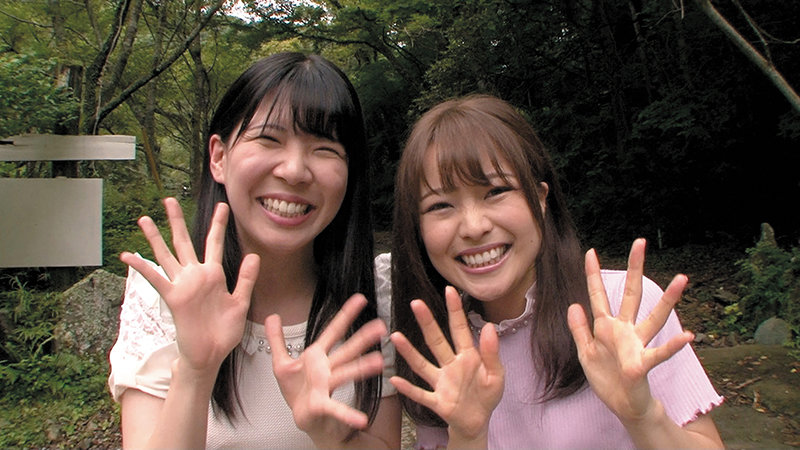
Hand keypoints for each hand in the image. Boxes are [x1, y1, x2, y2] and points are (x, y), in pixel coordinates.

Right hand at [120, 198, 259, 374]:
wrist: (210, 354)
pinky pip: (156, 279)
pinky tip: (128, 256)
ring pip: (166, 255)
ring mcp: (182, 285)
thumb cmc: (224, 331)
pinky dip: (142, 268)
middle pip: (184, 242)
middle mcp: (195, 276)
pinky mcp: (173, 298)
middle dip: (177, 221)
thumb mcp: (240, 302)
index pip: (214, 243)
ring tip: (145, 219)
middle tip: (170, 199)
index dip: (218, 224)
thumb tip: (254, 255)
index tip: (223, 205)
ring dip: (155, 238)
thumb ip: (246, 279)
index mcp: (214, 275)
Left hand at [265, 294, 386, 444]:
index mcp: (317, 356)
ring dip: (363, 368)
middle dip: (363, 338)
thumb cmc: (297, 391)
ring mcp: (326, 386)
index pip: (333, 331)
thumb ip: (277, 339)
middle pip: (347, 350)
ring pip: (346, 372)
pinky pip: (336, 409)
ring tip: (379, 362)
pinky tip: (362, 419)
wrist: (301, 418)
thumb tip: (272, 316)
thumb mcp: (282, 363)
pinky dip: (349, 414)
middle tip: (380, 327)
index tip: (360, 299)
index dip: (345, 314)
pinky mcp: (322, 405)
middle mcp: (326, 369)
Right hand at [390, 286, 503, 442]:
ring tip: (396, 336)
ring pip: (422, 365)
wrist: (478, 423)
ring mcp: (441, 383)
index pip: (459, 329)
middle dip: (427, 322)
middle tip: (416, 303)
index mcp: (467, 357)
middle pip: (436, 341)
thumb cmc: (486, 395)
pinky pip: (420, 394)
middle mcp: (450, 366)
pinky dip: (408, 388)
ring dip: (409, 352)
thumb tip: (489, 326)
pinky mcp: (437, 401)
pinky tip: (395, 380)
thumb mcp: (497, 375)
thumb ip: (492, 353)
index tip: (449, 290)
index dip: (455, 310)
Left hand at [567, 238, 692, 422]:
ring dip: (668, 299)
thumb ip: (579, 329)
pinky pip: (660, 352)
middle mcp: (625, 330)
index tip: (590, 251)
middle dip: (635, 269)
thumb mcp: (585, 352)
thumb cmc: (606, 378)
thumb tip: (574, 304)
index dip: (593, 274)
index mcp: (606, 327)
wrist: (622, 405)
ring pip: (654, 317)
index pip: (598, 295)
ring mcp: (636, 345)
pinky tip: (688, 336)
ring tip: (682, 279)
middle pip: (631, 294)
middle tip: (640, 243)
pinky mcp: (643, 364)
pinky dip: (674, 345)